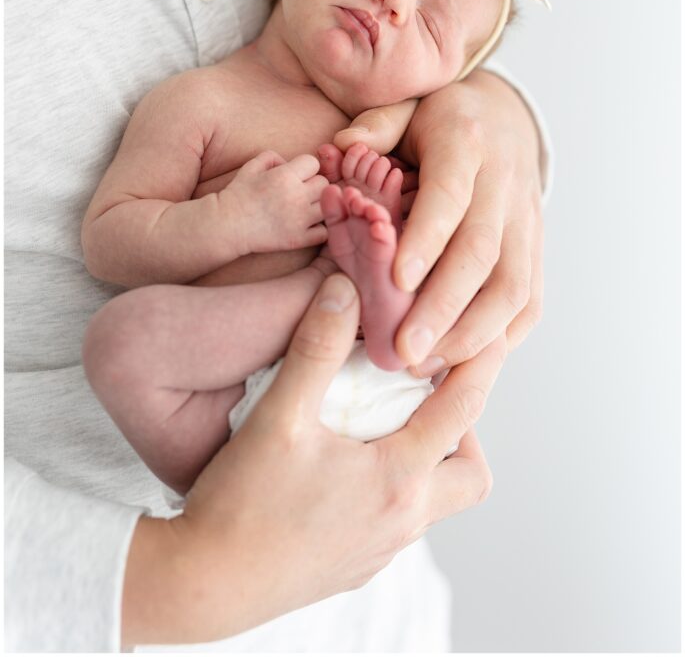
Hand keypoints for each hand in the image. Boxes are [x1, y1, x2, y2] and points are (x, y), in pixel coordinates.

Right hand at [122, 273, 504, 646]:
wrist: (205, 586)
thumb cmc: (241, 504)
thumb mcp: (278, 417)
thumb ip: (315, 349)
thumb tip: (344, 290)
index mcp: (394, 479)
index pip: (463, 411)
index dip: (481, 365)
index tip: (489, 333)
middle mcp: (401, 521)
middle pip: (472, 475)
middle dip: (467, 430)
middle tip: (432, 392)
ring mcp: (380, 550)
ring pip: (436, 500)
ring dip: (429, 457)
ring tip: (391, 419)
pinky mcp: (356, 566)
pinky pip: (400, 521)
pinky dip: (396, 484)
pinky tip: (352, 462)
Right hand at [222, 150, 327, 254]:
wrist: (226, 226)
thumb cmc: (238, 194)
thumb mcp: (251, 166)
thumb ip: (272, 157)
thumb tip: (289, 162)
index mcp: (284, 176)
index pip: (314, 163)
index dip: (305, 168)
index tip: (296, 177)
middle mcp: (295, 196)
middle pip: (324, 184)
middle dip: (314, 186)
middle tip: (302, 193)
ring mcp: (299, 219)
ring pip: (328, 205)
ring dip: (319, 206)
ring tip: (307, 209)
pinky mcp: (298, 239)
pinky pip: (324, 231)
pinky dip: (320, 229)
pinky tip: (308, 226)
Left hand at [334, 70, 544, 370]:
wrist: (504, 119)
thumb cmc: (439, 120)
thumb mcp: (407, 105)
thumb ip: (376, 125)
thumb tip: (345, 145)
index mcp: (467, 144)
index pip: (450, 195)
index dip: (427, 238)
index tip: (396, 280)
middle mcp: (505, 185)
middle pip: (483, 252)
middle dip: (444, 306)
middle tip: (404, 349)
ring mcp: (527, 221)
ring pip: (513, 286)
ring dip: (472, 334)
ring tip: (424, 364)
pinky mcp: (536, 250)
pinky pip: (529, 301)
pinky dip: (500, 337)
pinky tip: (461, 361)